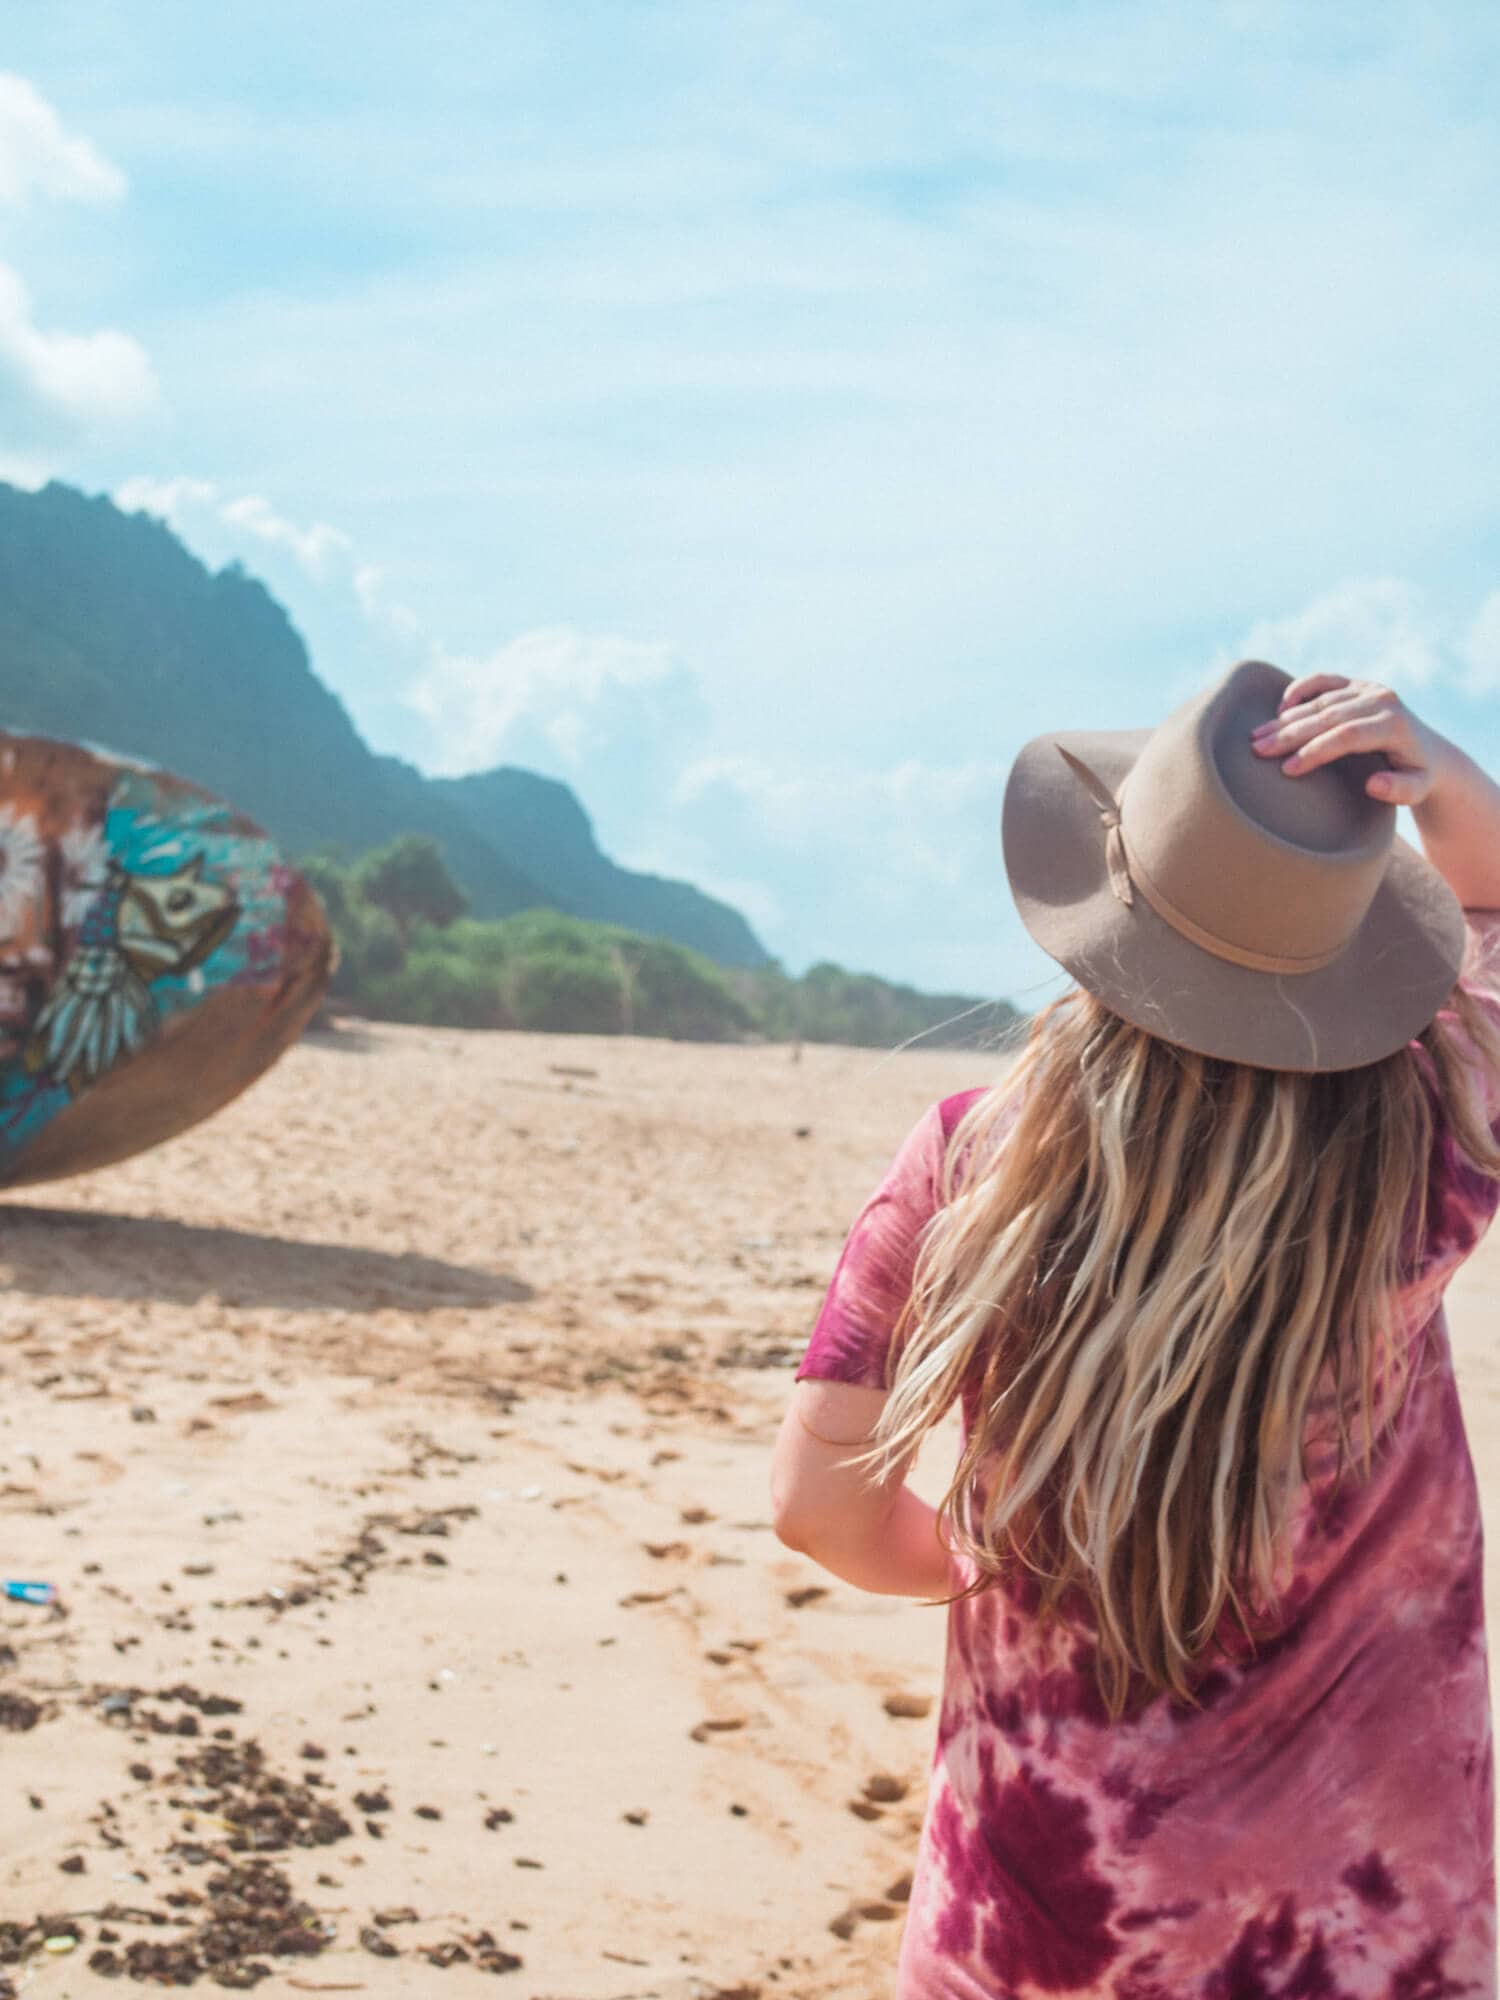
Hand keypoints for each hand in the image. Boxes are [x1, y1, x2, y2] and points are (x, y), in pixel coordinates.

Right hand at [1248, 673, 1447, 806]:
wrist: (1429, 752)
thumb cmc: (1417, 776)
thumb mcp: (1418, 790)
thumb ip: (1401, 790)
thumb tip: (1373, 784)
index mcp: (1394, 725)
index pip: (1347, 735)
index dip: (1315, 751)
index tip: (1287, 769)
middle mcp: (1382, 700)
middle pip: (1327, 716)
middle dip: (1290, 734)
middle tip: (1258, 750)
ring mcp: (1369, 689)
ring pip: (1320, 701)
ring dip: (1286, 719)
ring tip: (1257, 737)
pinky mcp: (1358, 684)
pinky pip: (1324, 680)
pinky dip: (1300, 689)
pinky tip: (1279, 708)